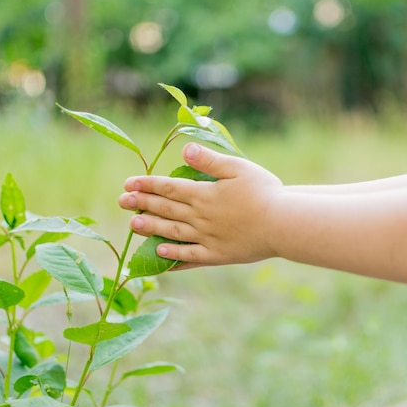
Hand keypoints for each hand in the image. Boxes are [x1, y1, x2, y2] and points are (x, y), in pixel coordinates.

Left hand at [119, 143, 283, 267]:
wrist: (283, 225)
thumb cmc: (266, 193)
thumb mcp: (239, 168)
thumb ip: (210, 161)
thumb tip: (185, 149)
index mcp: (204, 194)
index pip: (169, 188)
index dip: (148, 185)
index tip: (129, 183)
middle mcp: (200, 217)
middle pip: (166, 209)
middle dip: (142, 203)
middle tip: (122, 201)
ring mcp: (207, 238)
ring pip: (172, 233)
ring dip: (151, 228)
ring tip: (133, 225)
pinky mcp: (217, 255)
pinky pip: (190, 257)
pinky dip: (173, 256)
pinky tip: (159, 254)